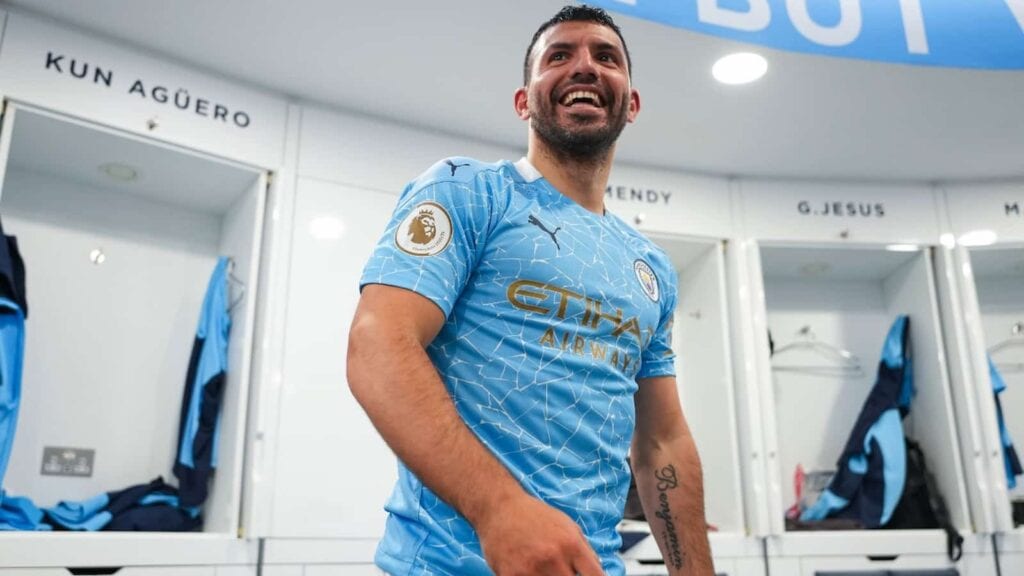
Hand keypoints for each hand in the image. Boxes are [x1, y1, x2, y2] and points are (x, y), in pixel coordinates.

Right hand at [475, 495, 604, 575]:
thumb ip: (586, 551)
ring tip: (544, 568)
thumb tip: (599, 572)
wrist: (500, 508)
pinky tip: (528, 570)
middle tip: (562, 571)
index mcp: (571, 544)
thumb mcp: (568, 526)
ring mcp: (531, 569)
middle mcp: (553, 557)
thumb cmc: (536, 517)